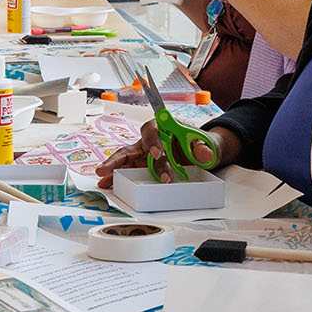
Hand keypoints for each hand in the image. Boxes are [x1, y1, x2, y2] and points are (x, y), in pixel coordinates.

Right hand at [93, 119, 236, 186]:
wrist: (205, 152)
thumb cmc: (203, 144)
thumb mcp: (209, 144)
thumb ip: (204, 148)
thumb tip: (204, 154)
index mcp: (165, 127)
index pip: (154, 129)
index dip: (153, 140)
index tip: (157, 154)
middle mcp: (151, 140)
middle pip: (132, 145)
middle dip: (119, 158)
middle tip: (109, 169)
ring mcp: (145, 154)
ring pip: (126, 159)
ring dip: (114, 168)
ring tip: (102, 179)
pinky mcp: (145, 166)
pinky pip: (129, 171)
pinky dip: (118, 177)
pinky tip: (107, 184)